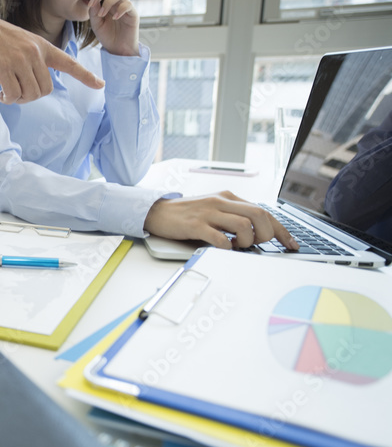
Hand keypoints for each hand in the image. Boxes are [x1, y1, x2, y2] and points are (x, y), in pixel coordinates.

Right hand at [0, 0, 103, 103]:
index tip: (100, 85)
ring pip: (31, 94)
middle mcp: (35, 53)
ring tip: (7, 92)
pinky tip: (0, 94)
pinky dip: (8, 99)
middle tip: (17, 92)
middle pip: (46, 89)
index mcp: (41, 46)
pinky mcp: (4, 69)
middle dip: (32, 96)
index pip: (69, 63)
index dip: (86, 76)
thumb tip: (33, 82)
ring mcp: (20, 61)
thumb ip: (31, 58)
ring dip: (19, 99)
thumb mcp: (20, 41)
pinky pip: (14, 95)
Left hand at [85, 0, 139, 57]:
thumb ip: (93, 11)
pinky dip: (120, 9)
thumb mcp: (96, 23)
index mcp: (108, 0)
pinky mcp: (133, 15)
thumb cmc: (107, 35)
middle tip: (92, 3)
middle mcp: (118, 1)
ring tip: (102, 14)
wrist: (118, 50)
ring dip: (108, 1)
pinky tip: (114, 18)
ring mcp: (126, 7)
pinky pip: (128, 5)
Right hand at [144, 191, 299, 250]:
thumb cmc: (187, 214)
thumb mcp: (214, 209)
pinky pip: (219, 238)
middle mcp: (221, 201)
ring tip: (237, 246)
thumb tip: (257, 234)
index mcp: (228, 198)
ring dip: (247, 241)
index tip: (291, 244)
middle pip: (259, 214)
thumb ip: (233, 216)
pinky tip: (223, 249)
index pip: (264, 211)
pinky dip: (227, 247)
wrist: (156, 211)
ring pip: (244, 225)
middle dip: (266, 234)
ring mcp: (208, 212)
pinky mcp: (195, 224)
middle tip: (257, 245)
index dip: (281, 230)